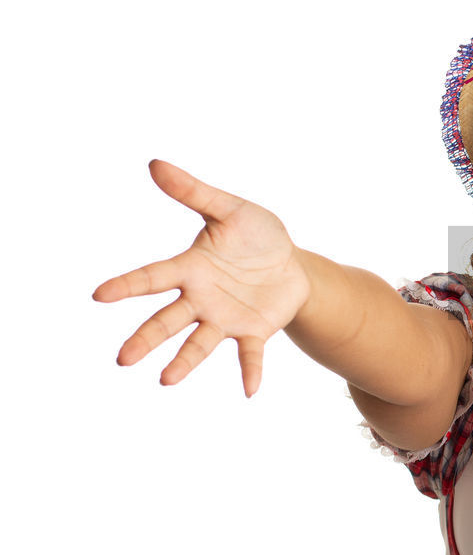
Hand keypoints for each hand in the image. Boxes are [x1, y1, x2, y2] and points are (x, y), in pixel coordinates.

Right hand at [93, 160, 310, 396]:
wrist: (291, 263)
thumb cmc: (256, 235)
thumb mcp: (230, 210)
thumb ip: (195, 192)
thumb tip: (155, 164)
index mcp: (191, 268)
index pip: (153, 277)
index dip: (127, 285)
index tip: (98, 295)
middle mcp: (201, 298)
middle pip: (168, 320)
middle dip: (147, 338)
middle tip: (123, 359)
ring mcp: (225, 318)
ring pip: (199, 343)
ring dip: (184, 362)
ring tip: (166, 380)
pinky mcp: (253, 331)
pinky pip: (250, 354)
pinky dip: (250, 371)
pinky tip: (250, 391)